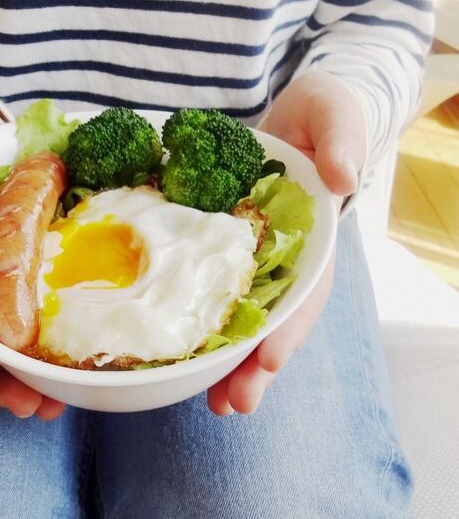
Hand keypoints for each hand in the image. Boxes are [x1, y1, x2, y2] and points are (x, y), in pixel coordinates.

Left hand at [207, 71, 365, 414]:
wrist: (292, 119)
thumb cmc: (323, 118)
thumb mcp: (336, 116)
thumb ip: (343, 140)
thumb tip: (343, 176)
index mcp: (316, 240)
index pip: (306, 292)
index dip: (288, 327)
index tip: (268, 360)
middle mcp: (286, 260)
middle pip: (273, 322)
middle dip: (255, 366)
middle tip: (232, 405)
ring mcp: (254, 260)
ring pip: (243, 319)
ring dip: (227, 363)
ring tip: (211, 401)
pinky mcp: (223, 252)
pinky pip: (210, 291)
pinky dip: (197, 323)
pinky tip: (177, 353)